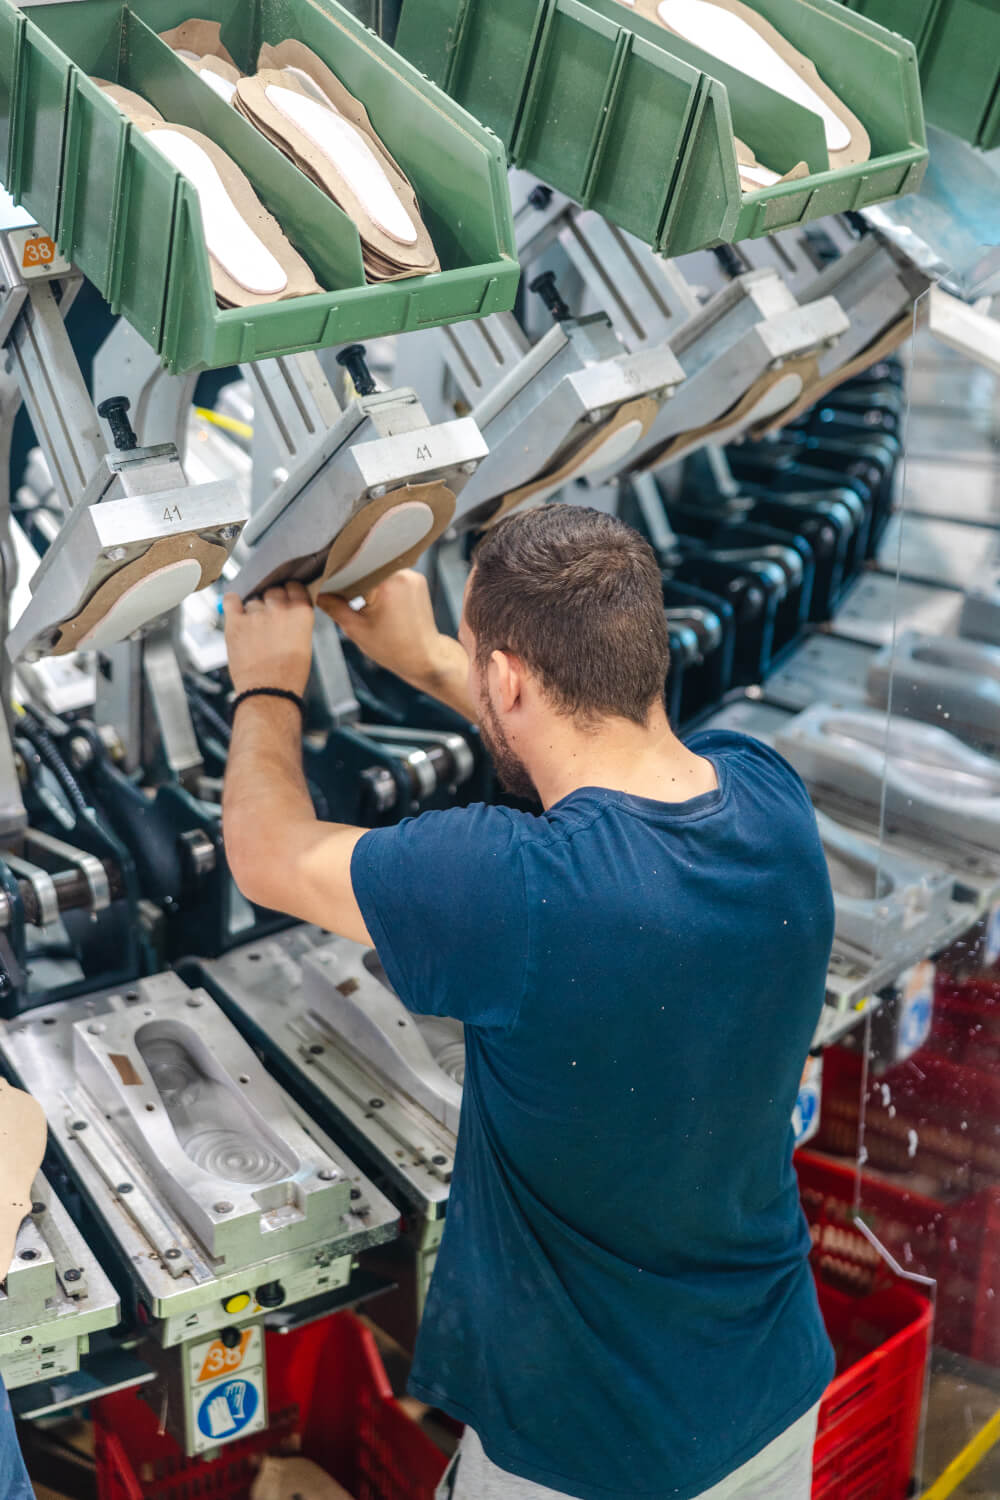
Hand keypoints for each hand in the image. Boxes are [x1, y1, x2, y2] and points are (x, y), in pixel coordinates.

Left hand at [222, 582, 314, 696]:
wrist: (269, 693)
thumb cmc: (288, 675)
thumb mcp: (304, 643)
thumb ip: (296, 621)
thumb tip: (286, 610)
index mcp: (301, 613)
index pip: (294, 586)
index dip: (289, 591)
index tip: (286, 595)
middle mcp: (279, 610)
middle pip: (273, 590)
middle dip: (272, 599)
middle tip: (270, 614)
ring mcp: (256, 615)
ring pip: (253, 599)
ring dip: (253, 608)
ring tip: (254, 626)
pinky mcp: (235, 623)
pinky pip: (230, 600)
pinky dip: (232, 602)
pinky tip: (235, 607)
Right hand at [318, 569, 446, 687]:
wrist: (424, 657)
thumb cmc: (394, 648)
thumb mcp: (355, 629)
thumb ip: (332, 606)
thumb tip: (315, 591)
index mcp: (386, 584)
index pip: (352, 569)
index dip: (337, 576)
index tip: (326, 583)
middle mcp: (402, 574)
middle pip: (366, 566)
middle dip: (352, 579)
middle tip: (342, 594)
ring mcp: (412, 575)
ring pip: (378, 569)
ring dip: (367, 580)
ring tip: (362, 599)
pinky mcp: (417, 579)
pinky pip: (391, 574)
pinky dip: (381, 583)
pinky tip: (377, 598)